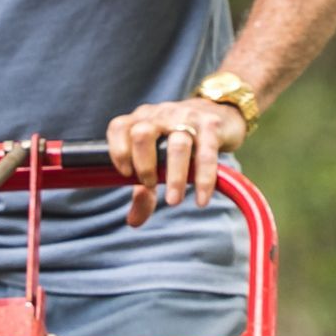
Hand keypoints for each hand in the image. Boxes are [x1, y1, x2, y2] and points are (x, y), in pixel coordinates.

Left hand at [105, 98, 248, 226]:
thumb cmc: (177, 143)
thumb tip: (133, 222)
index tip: (125, 175)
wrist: (218, 113)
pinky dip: (203, 179)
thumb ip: (143, 191)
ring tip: (174, 201)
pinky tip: (201, 200)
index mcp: (140, 120)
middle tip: (150, 185)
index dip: (118, 151)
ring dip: (174, 177)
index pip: (119, 127)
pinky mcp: (211, 125)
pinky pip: (206, 154)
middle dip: (144, 165)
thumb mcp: (157, 163)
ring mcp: (186, 116)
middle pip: (143, 134)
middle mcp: (160, 115)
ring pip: (177, 145)